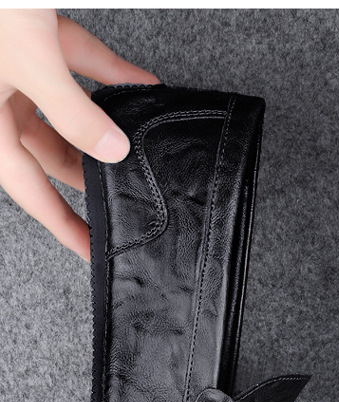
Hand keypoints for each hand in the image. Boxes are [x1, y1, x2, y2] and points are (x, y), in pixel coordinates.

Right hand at [0, 11, 158, 259]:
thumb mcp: (31, 62)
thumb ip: (73, 111)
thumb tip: (114, 150)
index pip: (31, 192)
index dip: (64, 225)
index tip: (91, 249)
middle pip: (52, 153)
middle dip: (93, 171)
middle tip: (131, 192)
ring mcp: (16, 69)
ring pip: (66, 111)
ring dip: (105, 123)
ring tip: (140, 142)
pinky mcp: (33, 35)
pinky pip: (77, 66)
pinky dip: (110, 75)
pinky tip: (143, 86)